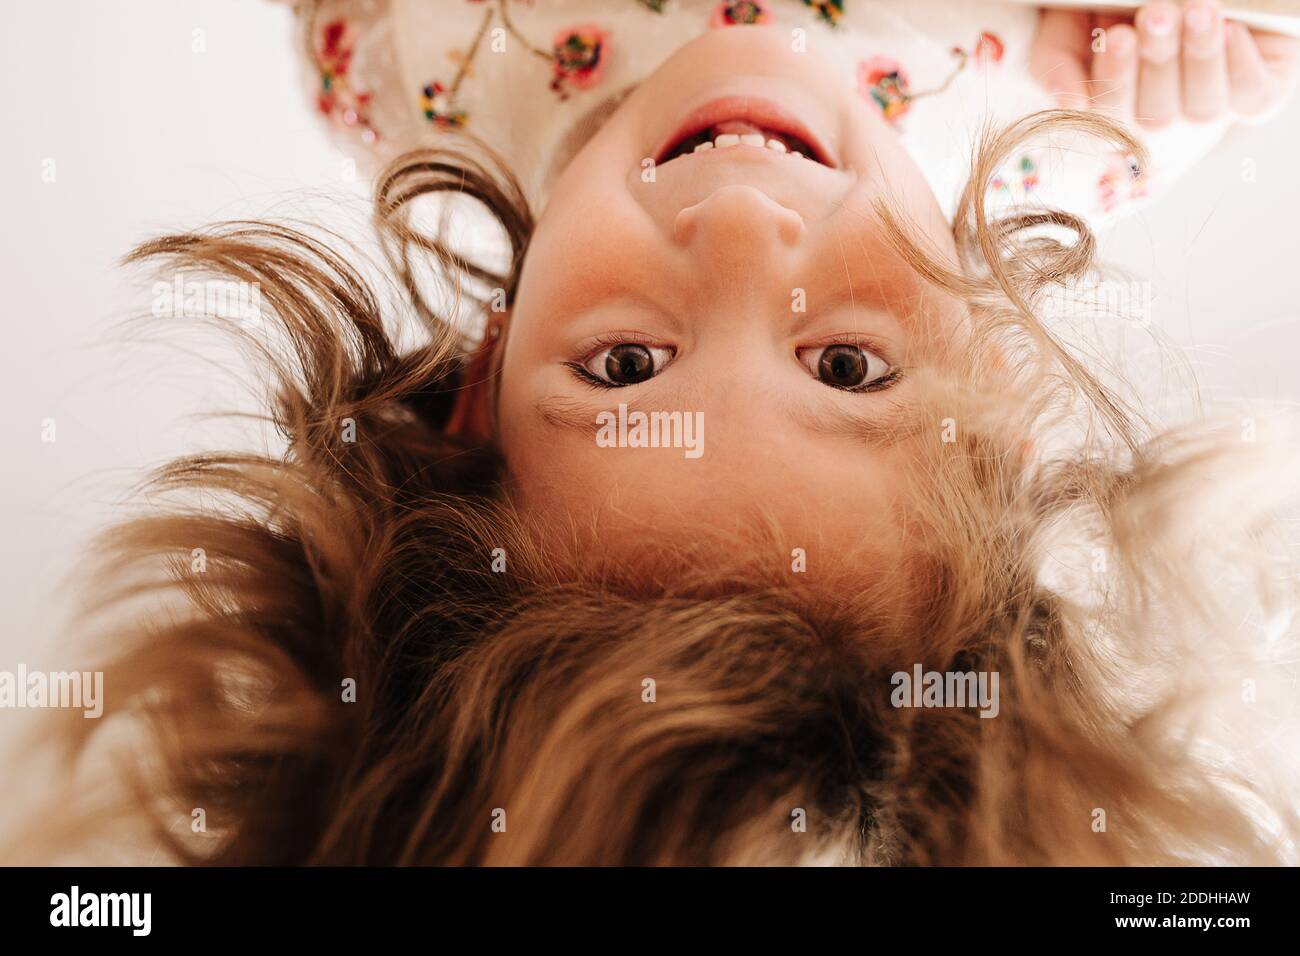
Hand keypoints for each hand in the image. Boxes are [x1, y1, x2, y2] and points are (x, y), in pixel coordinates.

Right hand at [1030, 0, 1299, 128]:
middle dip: (1157, 62)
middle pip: (1156, 116)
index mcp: (1113, 102)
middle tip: (1157, 13)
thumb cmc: (1119, 2)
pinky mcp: (1258, 93)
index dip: (1115, 79)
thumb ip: (1054, 58)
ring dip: (1199, 60)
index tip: (1115, 36)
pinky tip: (1230, 32)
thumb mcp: (1072, 19)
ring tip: (1199, 11)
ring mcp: (1209, 106)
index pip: (1109, 114)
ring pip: (1203, 109)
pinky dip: (1240, 68)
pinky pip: (1254, 99)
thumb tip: (1067, 100)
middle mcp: (1160, 112)